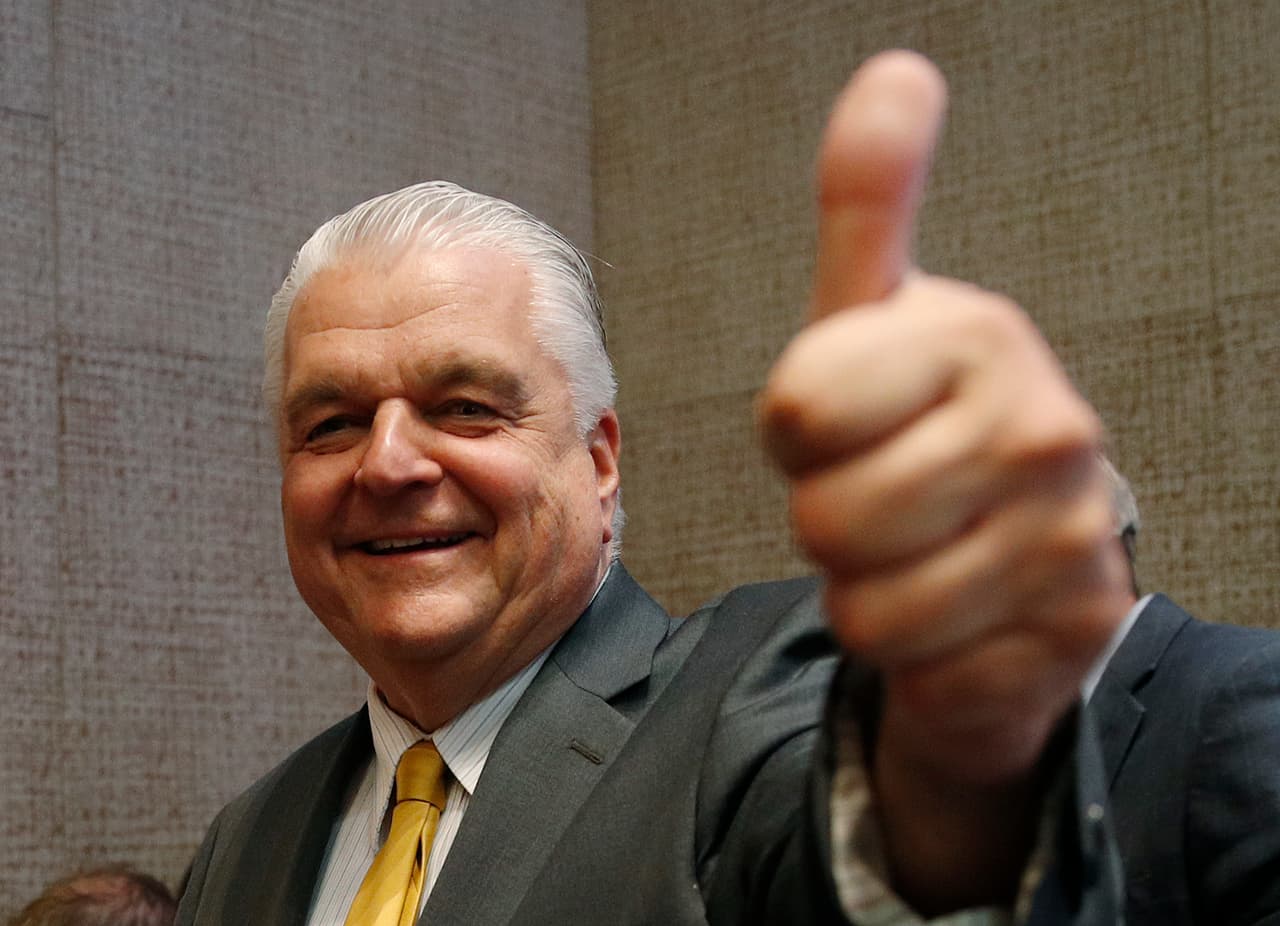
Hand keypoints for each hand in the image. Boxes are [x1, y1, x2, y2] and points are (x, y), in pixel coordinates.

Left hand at [757, 50, 1130, 907]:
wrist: (1008, 553)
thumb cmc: (910, 427)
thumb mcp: (871, 320)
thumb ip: (867, 205)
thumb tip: (895, 71)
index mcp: (977, 334)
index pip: (795, 411)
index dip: (794, 433)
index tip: (842, 422)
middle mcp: (1044, 429)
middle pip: (824, 518)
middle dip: (827, 522)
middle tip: (880, 497)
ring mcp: (1067, 539)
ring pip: (864, 608)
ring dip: (865, 594)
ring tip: (915, 554)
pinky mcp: (1069, 635)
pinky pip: (916, 670)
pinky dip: (913, 656)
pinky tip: (954, 611)